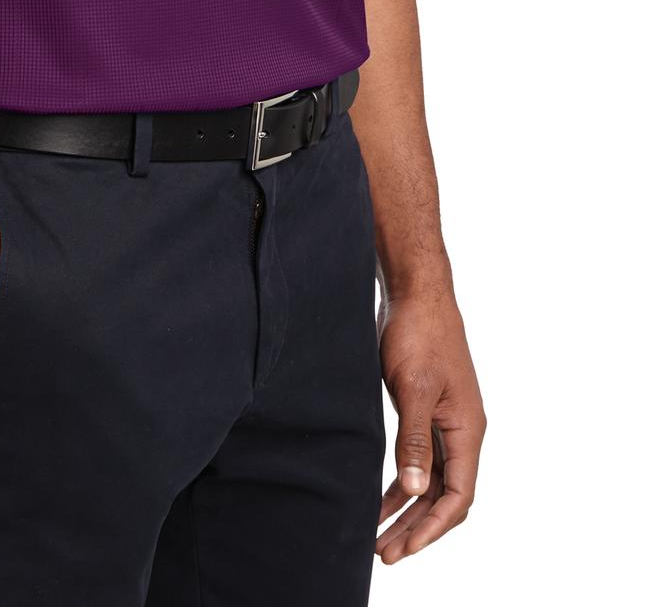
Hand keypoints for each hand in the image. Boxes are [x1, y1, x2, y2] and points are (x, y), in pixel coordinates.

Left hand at [375, 287, 485, 562]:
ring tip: (378, 536)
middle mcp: (462, 431)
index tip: (404, 548)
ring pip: (431, 481)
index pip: (458, 496)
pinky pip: (420, 459)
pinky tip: (380, 497)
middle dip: (417, 527)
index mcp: (467, 429)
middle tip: (385, 554)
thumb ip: (414, 440)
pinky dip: (403, 481)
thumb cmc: (418, 333)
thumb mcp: (412, 388)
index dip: (433, 526)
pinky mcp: (427, 410)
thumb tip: (415, 491)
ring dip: (408, 509)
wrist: (415, 291)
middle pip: (445, 496)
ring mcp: (445, 421)